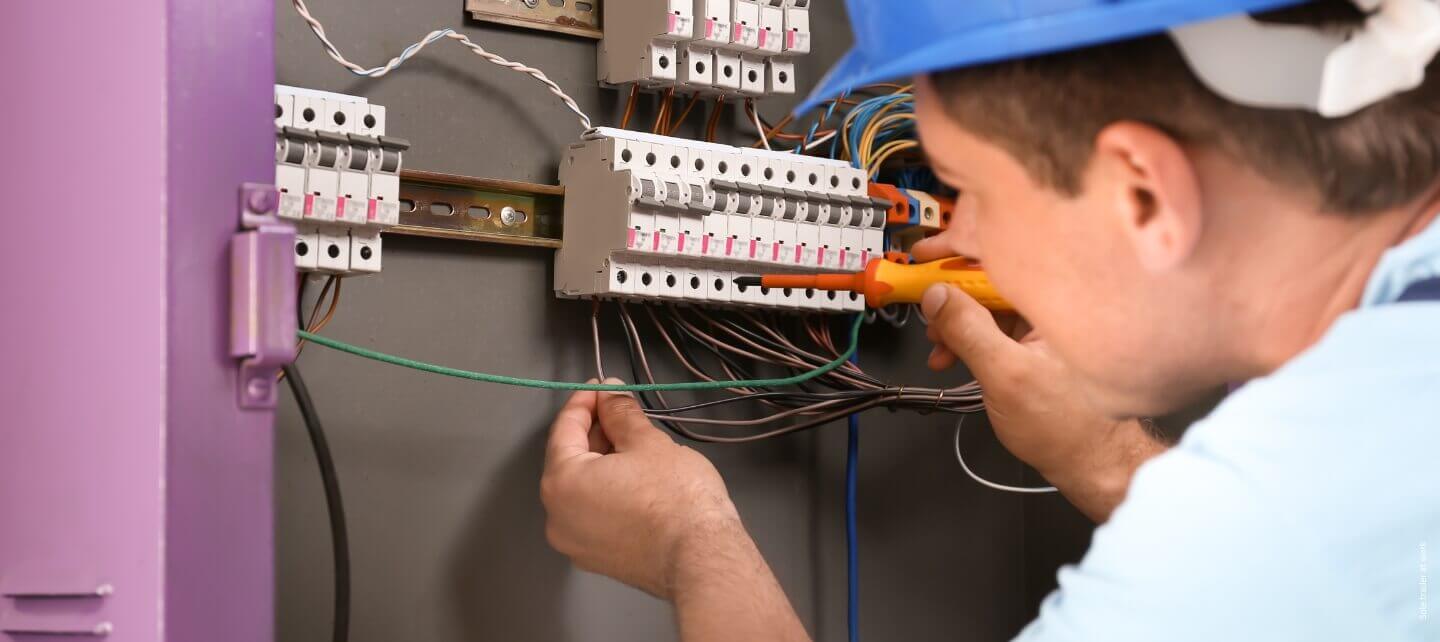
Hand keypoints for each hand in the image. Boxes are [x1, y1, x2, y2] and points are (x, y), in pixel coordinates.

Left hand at [541, 380, 742, 598]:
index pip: (564, 430)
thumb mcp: (647, 442)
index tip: (603, 387)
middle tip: (621, 411)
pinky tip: (636, 479)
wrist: (701, 559)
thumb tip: (610, 393)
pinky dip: (608, 492)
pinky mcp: (599, 560)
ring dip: (603, 462)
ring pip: (583, 490)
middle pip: (570, 461)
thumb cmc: (674, 498)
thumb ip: (620, 413)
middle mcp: (557, 517)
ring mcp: (577, 544)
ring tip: (634, 443)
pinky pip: (595, 514)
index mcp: (561, 483)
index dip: (584, 402)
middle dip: (595, 432)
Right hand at [914, 249, 1166, 519]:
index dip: (956, 251)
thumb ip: (968, 330)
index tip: (921, 257)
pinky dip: (966, 339)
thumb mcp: (1005, 375)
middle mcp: (1050, 306)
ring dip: (953, 322)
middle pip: (989, 279)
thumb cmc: (1065, 425)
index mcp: (1054, 301)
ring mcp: (1040, 325)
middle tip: (921, 307)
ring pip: (985, 305)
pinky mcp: (1031, 343)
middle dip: (949, 294)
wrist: (1090, 462)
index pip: (999, 258)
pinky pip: (991, 327)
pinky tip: (950, 356)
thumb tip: (935, 295)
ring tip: (936, 346)